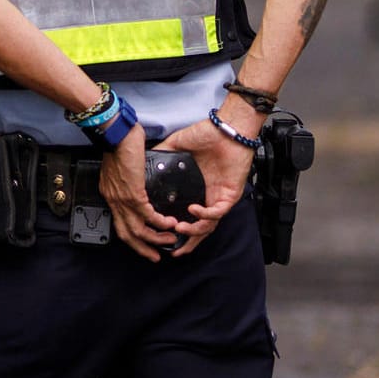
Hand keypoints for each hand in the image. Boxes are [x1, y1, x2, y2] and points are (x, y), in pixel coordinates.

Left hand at [98, 124, 180, 261]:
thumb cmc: (119, 141)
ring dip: (156, 238)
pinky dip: (160, 223)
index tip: (144, 242)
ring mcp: (122, 198)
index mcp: (111, 194)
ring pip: (138, 229)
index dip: (132, 236)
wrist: (115, 133)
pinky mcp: (132, 193)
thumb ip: (130, 178)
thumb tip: (141, 182)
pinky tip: (170, 224)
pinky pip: (148, 215)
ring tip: (170, 240)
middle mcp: (114, 200)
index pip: (120, 222)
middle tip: (156, 255)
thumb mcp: (123, 166)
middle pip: (126, 234)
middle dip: (143, 248)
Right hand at [157, 105, 258, 257]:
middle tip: (174, 250)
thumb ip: (163, 155)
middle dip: (188, 242)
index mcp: (198, 188)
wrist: (226, 128)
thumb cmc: (206, 134)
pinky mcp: (230, 195)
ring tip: (179, 228)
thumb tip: (148, 162)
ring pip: (209, 225)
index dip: (179, 228)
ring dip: (194, 231)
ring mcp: (220, 197)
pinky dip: (205, 215)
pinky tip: (194, 210)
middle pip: (201, 229)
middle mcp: (209, 196)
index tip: (163, 233)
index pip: (190, 216)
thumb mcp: (176, 146)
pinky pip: (218, 212)